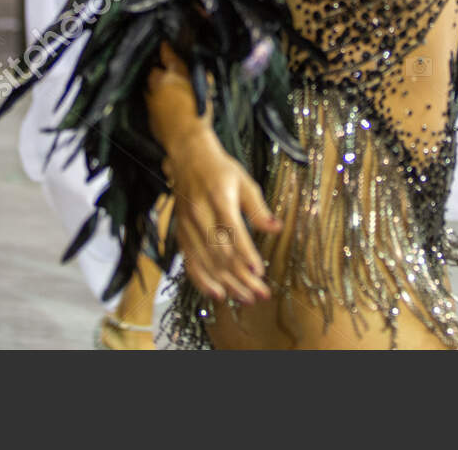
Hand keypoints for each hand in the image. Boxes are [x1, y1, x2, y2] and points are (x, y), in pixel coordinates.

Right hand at [162, 132, 280, 304]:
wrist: (188, 158)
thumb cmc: (220, 170)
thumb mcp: (244, 181)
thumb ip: (258, 208)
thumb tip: (276, 228)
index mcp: (218, 198)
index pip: (232, 230)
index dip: (245, 253)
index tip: (259, 272)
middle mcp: (200, 214)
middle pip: (220, 252)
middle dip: (240, 276)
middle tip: (260, 294)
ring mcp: (188, 226)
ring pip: (207, 261)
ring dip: (227, 283)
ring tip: (246, 298)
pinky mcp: (181, 234)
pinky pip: (190, 262)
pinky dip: (203, 281)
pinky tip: (218, 293)